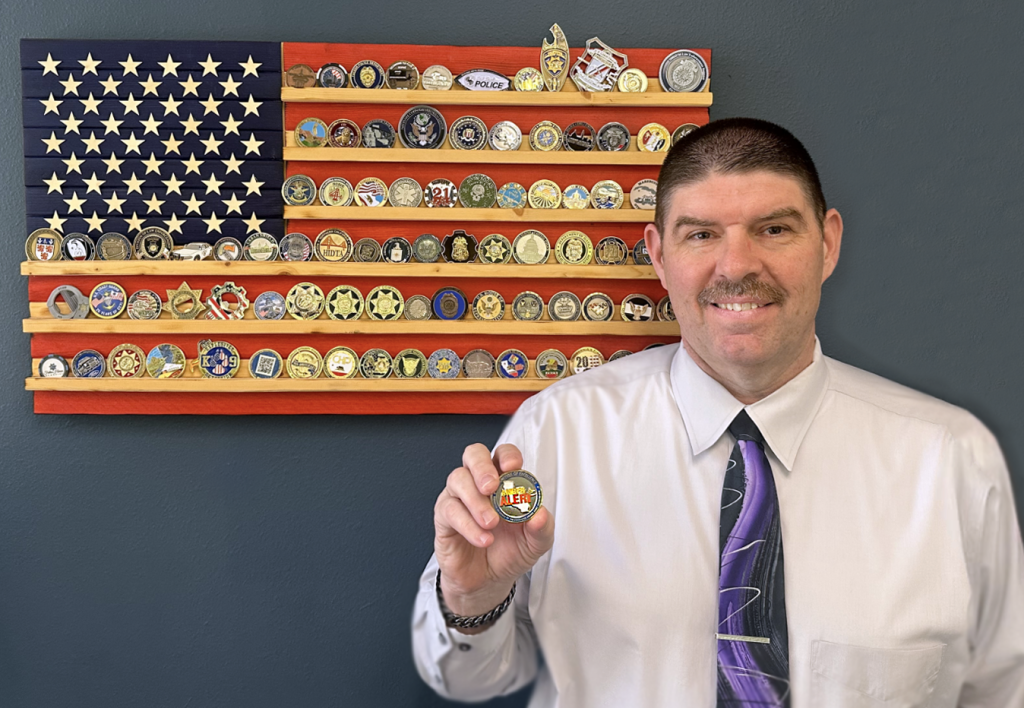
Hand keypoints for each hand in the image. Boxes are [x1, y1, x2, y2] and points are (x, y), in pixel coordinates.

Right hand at [433, 443, 554, 622]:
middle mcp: (479, 483)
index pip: (502, 455)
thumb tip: (540, 514)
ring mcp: (459, 497)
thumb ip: (542, 528)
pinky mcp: (444, 517)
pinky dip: (468, 525)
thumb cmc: (510, 552)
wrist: (489, 581)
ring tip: (491, 523)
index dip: (507, 456)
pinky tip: (483, 539)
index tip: (512, 466)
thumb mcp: (535, 543)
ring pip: (458, 479)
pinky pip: (449, 510)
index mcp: (504, 481)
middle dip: (482, 467)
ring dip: (476, 500)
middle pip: (473, 455)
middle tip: (492, 487)